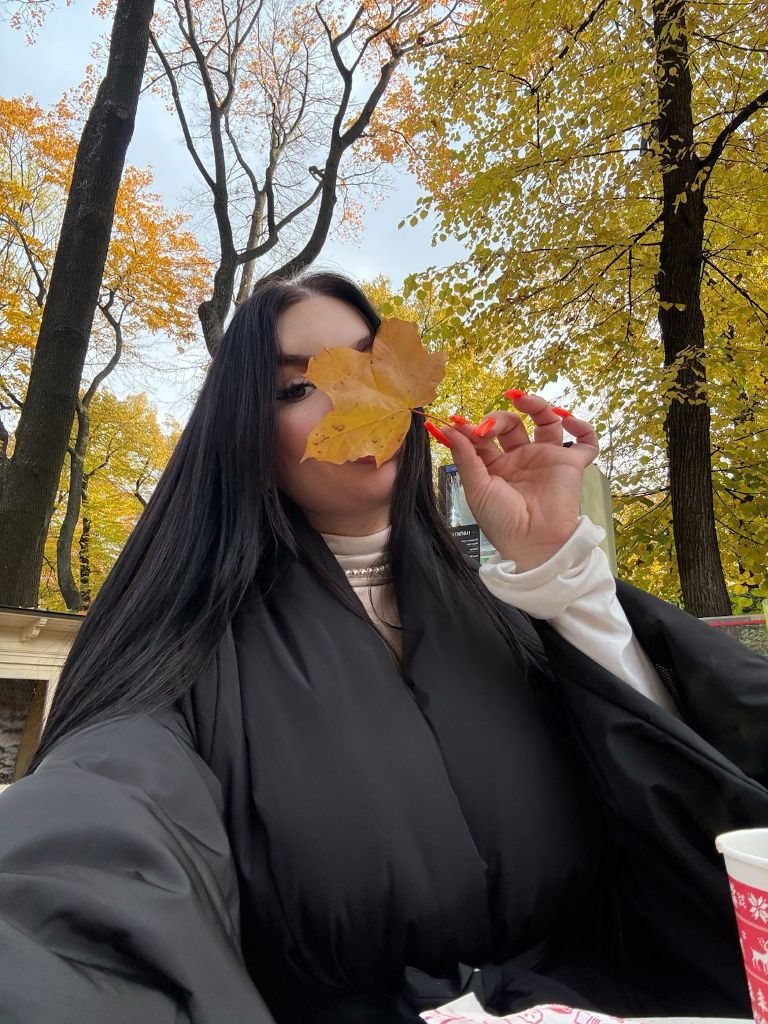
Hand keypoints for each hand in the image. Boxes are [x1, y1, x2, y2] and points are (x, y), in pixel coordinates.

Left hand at [440, 393, 598, 571]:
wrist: (533, 543)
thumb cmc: (502, 522)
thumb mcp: (476, 488)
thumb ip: (465, 456)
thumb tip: (448, 428)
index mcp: (495, 467)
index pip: (483, 437)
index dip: (471, 427)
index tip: (457, 421)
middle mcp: (521, 460)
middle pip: (512, 424)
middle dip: (499, 417)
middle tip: (489, 425)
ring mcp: (546, 460)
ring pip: (546, 422)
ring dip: (537, 405)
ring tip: (524, 400)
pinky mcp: (571, 465)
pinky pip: (585, 442)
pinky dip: (582, 427)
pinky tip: (567, 419)